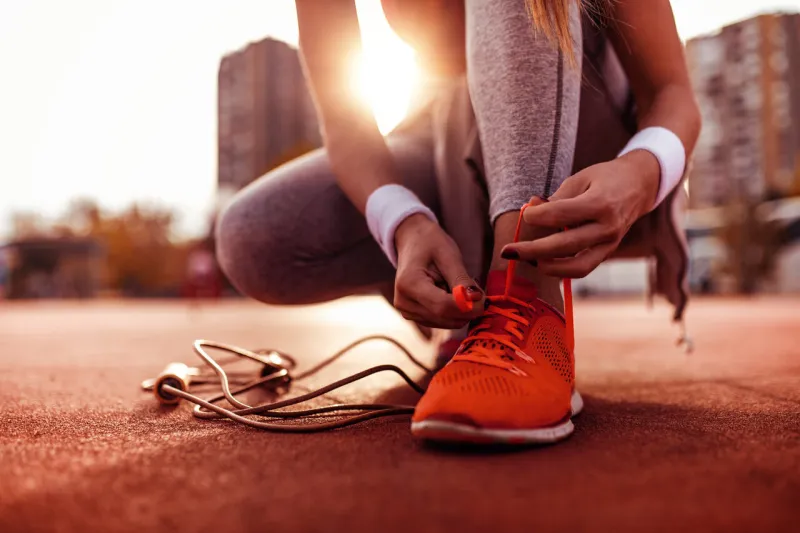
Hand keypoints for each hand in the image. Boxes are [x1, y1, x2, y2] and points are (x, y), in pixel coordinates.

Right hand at [394, 214, 484, 328]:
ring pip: (446, 322)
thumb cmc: (430, 243)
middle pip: (445, 317)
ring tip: (458, 286)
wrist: (412, 242)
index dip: (467, 306)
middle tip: (476, 289)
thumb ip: (462, 280)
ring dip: (461, 310)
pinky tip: (450, 293)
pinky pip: (442, 322)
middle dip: (467, 309)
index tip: (484, 297)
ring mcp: (407, 312)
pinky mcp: (414, 316)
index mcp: (409, 284)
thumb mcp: (449, 255)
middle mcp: (404, 302)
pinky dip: (453, 311)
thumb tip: (477, 300)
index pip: (442, 306)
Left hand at [501, 150, 659, 277]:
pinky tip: (542, 262)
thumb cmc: (605, 178)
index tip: (525, 214)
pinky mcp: (608, 253)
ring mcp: (610, 243)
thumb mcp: (580, 178)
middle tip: (507, 250)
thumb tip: (530, 211)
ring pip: (576, 266)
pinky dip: (561, 269)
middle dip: (532, 250)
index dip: (537, 216)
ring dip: (546, 266)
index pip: (561, 214)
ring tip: (524, 259)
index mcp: (601, 203)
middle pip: (565, 245)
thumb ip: (556, 198)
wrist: (639, 185)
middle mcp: (608, 227)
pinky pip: (583, 268)